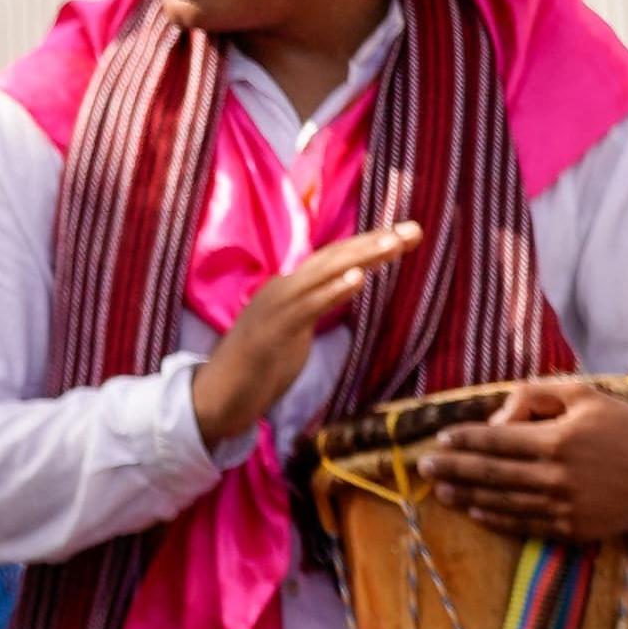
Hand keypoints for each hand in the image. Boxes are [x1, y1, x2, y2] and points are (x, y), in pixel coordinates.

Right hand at [193, 222, 420, 446]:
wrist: (213, 398)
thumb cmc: (255, 369)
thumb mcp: (293, 330)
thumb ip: (315, 306)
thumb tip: (343, 287)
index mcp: (289, 289)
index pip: (334, 259)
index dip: (369, 245)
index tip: (407, 234)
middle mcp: (281, 289)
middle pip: (332, 258)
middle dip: (373, 242)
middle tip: (414, 230)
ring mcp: (273, 309)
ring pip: (321, 275)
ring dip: (359, 258)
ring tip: (394, 244)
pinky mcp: (270, 333)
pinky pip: (307, 307)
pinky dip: (332, 290)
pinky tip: (357, 278)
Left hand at [422, 378, 627, 542]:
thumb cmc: (625, 427)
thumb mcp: (584, 396)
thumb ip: (536, 396)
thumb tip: (497, 417)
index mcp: (558, 441)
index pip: (496, 442)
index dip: (464, 441)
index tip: (440, 440)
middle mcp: (557, 476)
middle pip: (490, 474)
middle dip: (452, 470)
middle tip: (423, 468)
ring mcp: (564, 506)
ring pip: (502, 502)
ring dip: (467, 497)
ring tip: (441, 491)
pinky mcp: (573, 529)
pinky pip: (525, 525)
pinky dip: (497, 519)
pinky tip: (476, 512)